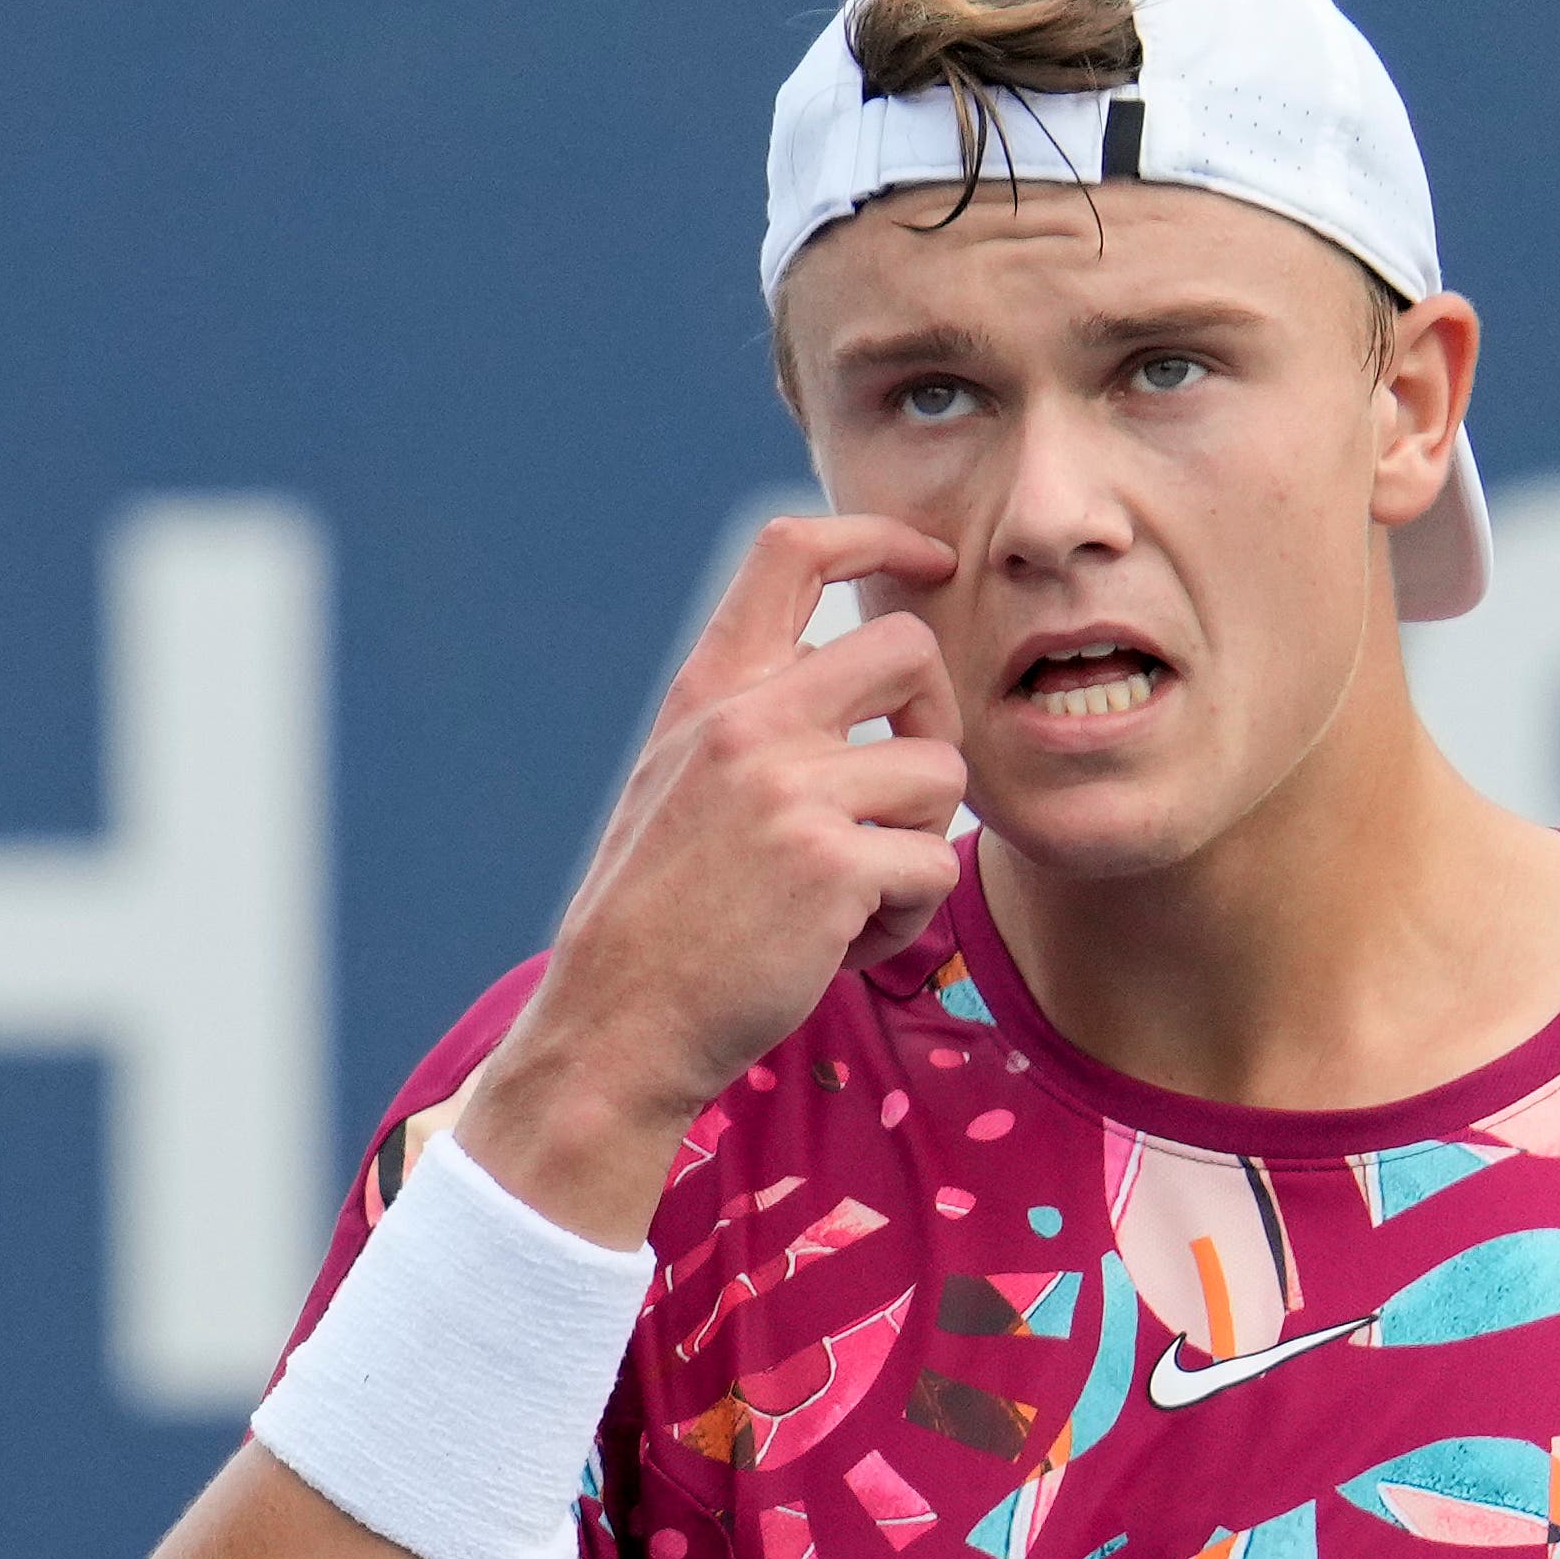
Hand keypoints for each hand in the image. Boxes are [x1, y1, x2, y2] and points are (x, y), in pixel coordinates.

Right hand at [456, 515, 965, 1244]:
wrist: (618, 1022)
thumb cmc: (661, 917)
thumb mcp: (678, 781)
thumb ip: (752, 719)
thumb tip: (856, 672)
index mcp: (709, 691)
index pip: (791, 550)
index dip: (878, 535)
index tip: (931, 560)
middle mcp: (747, 721)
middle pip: (908, 649)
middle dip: (938, 717)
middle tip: (910, 789)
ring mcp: (790, 789)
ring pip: (941, 774)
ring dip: (920, 844)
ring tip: (856, 900)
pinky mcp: (833, 864)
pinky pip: (935, 868)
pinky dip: (909, 918)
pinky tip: (848, 947)